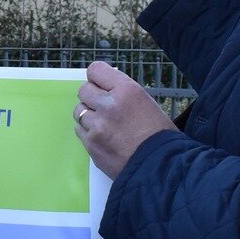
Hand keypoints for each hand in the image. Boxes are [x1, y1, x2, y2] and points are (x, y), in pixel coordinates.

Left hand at [75, 60, 178, 179]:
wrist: (160, 168)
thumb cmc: (160, 136)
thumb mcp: (147, 103)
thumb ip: (124, 93)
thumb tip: (107, 86)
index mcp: (126, 90)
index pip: (96, 70)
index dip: (97, 77)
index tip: (100, 83)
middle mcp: (108, 104)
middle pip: (83, 90)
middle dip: (92, 96)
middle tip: (103, 105)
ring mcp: (97, 125)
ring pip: (79, 111)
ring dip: (88, 114)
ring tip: (104, 124)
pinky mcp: (90, 144)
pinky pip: (79, 130)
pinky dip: (88, 132)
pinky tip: (102, 137)